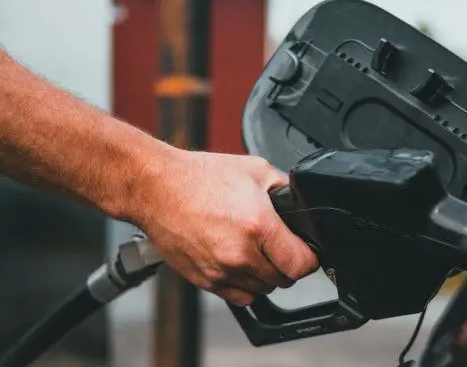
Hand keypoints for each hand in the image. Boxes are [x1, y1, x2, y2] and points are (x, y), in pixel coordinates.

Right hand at [135, 149, 318, 305]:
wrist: (156, 188)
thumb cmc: (200, 177)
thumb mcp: (255, 170)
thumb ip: (285, 191)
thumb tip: (302, 206)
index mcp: (258, 226)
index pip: (302, 264)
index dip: (309, 257)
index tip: (305, 251)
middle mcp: (240, 253)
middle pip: (284, 280)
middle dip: (286, 264)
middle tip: (277, 245)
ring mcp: (221, 271)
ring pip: (262, 291)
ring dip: (265, 276)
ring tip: (255, 251)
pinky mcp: (205, 281)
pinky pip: (239, 297)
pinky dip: (245, 285)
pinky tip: (239, 263)